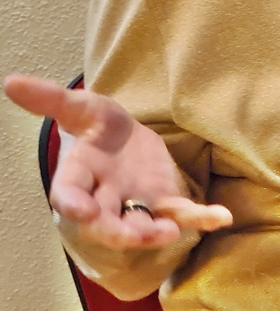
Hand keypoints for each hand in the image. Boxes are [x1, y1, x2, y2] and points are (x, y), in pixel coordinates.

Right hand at [3, 74, 230, 249]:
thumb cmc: (100, 127)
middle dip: (118, 231)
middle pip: (106, 222)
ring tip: (171, 232)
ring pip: (142, 225)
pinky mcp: (165, 199)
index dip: (72, 203)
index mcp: (80, 176)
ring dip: (154, 232)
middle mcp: (105, 197)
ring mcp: (136, 202)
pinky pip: (183, 212)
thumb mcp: (81, 106)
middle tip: (134, 236)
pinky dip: (201, 218)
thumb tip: (11, 81)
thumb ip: (51, 100)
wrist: (129, 137)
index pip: (69, 194)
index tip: (79, 210)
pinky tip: (221, 218)